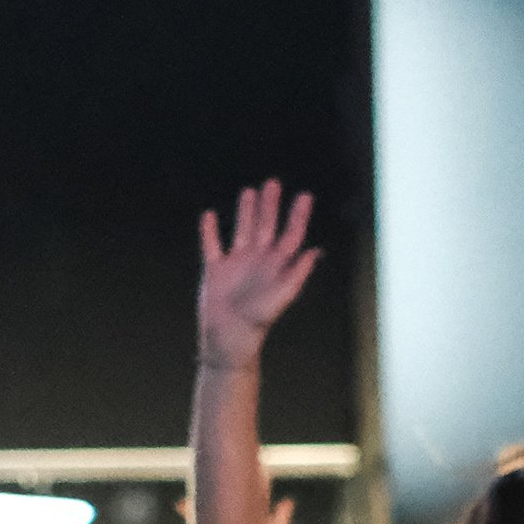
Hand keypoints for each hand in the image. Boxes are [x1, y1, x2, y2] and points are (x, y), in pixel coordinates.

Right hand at [197, 181, 321, 371]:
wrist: (229, 339)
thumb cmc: (258, 322)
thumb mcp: (281, 296)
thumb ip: (297, 273)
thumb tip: (314, 251)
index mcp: (276, 266)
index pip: (291, 235)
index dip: (298, 216)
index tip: (305, 196)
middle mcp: (258, 261)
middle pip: (266, 227)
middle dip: (270, 206)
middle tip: (273, 183)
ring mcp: (236, 264)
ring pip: (242, 230)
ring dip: (246, 212)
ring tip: (249, 192)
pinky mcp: (215, 270)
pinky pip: (211, 245)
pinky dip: (209, 231)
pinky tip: (208, 215)